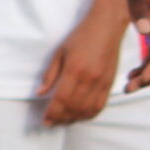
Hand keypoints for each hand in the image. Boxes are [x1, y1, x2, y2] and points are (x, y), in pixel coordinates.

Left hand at [38, 0, 126, 125]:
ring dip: (74, 119)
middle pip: (73, 108)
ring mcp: (101, 82)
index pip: (61, 99)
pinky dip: (89, 114)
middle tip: (51, 123)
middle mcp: (89, 79)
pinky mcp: (110, 83)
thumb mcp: (60, 51)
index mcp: (74, 70)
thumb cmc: (81, 36)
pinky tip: (81, 116)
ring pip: (86, 110)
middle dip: (60, 119)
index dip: (52, 113)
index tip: (45, 120)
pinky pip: (100, 105)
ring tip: (64, 121)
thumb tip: (40, 92)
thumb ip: (50, 74)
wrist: (107, 26)